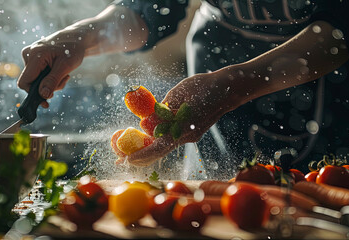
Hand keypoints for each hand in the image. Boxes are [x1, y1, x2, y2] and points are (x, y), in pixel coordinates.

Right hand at [17, 29, 86, 107]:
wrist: (76, 38)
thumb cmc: (72, 49)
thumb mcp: (65, 66)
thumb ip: (52, 80)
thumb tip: (43, 95)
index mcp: (34, 56)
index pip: (24, 82)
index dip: (33, 94)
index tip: (45, 102)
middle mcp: (28, 54)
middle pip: (32, 82)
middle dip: (48, 86)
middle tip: (64, 80)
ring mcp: (30, 56)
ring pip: (36, 80)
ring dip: (51, 82)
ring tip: (64, 74)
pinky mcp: (33, 58)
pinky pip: (38, 74)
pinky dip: (50, 77)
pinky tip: (59, 71)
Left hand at [126, 71, 242, 165]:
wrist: (228, 89)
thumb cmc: (203, 87)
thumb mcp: (178, 94)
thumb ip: (162, 110)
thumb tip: (146, 122)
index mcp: (182, 129)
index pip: (158, 148)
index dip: (141, 155)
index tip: (126, 160)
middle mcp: (186, 137)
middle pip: (159, 151)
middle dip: (139, 156)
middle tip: (120, 160)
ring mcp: (190, 136)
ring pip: (165, 145)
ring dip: (147, 148)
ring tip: (129, 150)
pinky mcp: (192, 133)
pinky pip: (171, 139)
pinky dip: (158, 139)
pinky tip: (147, 136)